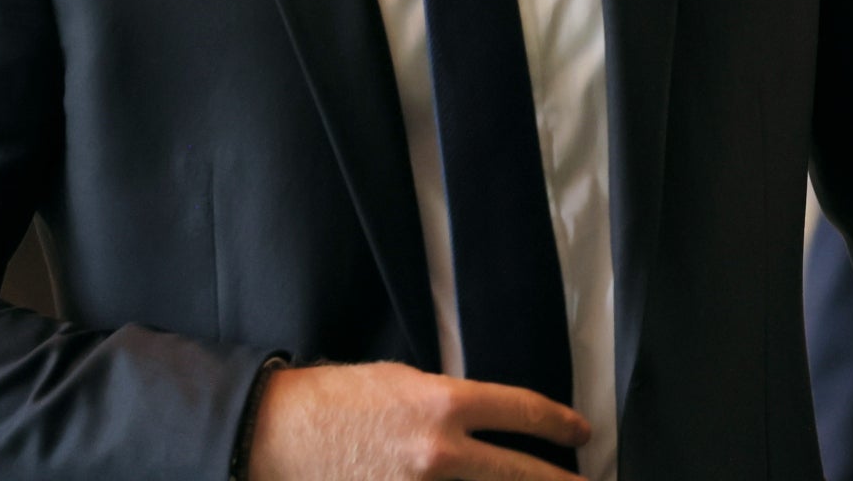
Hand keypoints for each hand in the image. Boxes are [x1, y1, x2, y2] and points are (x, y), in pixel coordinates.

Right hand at [247, 361, 590, 480]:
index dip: (560, 424)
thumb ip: (450, 403)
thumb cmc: (333, 401)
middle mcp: (441, 454)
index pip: (524, 413)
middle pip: (523, 475)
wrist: (271, 436)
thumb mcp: (402, 382)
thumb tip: (486, 418)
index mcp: (444, 405)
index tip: (581, 433)